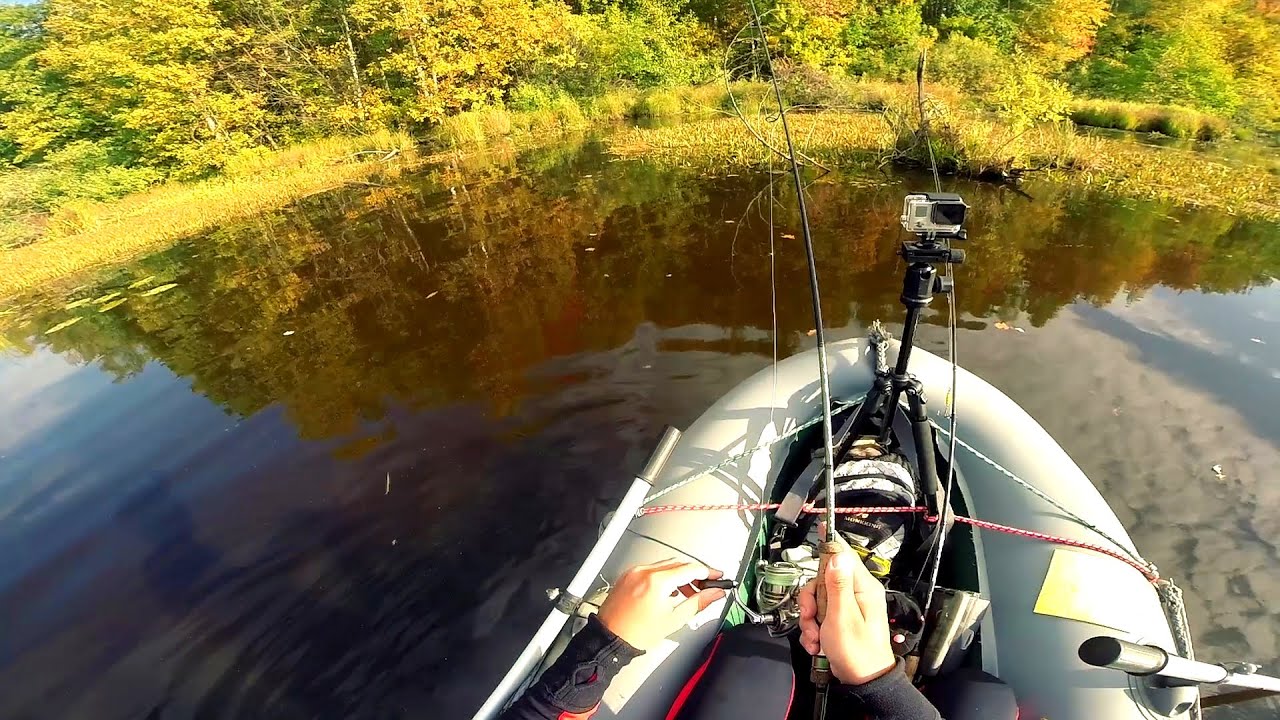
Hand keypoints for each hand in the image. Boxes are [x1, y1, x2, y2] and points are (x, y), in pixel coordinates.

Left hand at [596, 559, 726, 650]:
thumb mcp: (674, 619)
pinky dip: (664, 576)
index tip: (718, 577)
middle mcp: (644, 571)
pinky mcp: (628, 575)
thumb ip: (697, 603)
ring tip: (688, 592)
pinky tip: (670, 591)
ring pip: (665, 564)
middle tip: (706, 586)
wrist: (610, 638)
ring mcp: (634, 572)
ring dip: (680, 574)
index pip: (690, 569)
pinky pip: (652, 569)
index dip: (708, 573)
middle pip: (679, 563)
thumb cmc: (635, 633)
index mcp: (657, 581)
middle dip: (695, 573)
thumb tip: (714, 594)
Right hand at [797, 538, 895, 684]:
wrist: (864, 682)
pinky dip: (813, 629)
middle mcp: (857, 594)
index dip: (830, 543)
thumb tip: (836, 555)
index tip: (821, 526)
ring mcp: (848, 607)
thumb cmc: (857, 653)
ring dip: (809, 619)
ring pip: (817, 600)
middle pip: (823, 580)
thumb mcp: (842, 617)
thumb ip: (837, 585)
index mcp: (863, 588)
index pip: (845, 555)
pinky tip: (816, 642)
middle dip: (810, 601)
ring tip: (814, 637)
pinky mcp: (840, 620)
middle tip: (810, 618)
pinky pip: (819, 615)